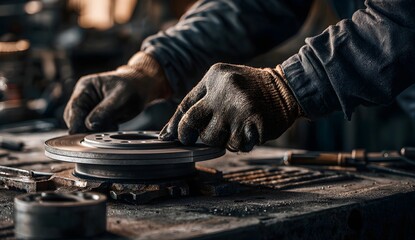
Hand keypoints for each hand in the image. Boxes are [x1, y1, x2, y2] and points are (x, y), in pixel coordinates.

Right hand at [64, 52, 171, 133]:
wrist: (142, 88)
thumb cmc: (132, 87)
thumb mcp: (121, 98)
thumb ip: (105, 111)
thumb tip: (89, 125)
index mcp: (85, 87)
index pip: (74, 108)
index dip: (76, 123)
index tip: (79, 136)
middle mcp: (83, 97)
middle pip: (74, 119)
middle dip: (86, 128)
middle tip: (104, 130)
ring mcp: (88, 107)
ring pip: (82, 125)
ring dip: (95, 130)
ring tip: (112, 124)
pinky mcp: (95, 116)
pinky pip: (92, 128)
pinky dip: (101, 131)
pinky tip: (113, 125)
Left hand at [159, 63, 302, 151]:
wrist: (287, 89)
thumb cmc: (251, 89)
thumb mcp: (225, 81)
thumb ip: (204, 99)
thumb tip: (176, 127)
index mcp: (214, 77)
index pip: (185, 104)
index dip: (174, 123)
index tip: (167, 136)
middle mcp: (223, 92)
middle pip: (191, 124)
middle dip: (186, 136)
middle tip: (187, 140)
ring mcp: (238, 110)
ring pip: (212, 139)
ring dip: (219, 139)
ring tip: (234, 128)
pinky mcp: (252, 125)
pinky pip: (234, 145)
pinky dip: (238, 143)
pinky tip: (247, 131)